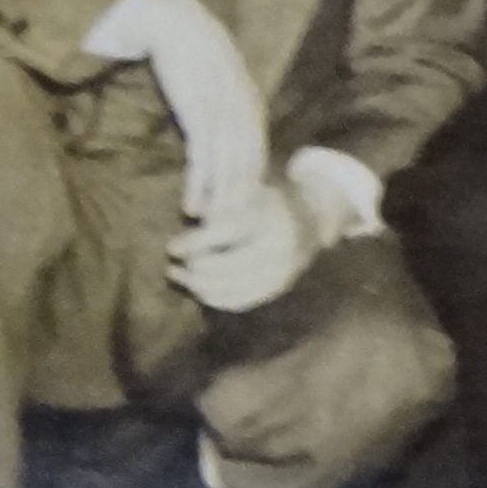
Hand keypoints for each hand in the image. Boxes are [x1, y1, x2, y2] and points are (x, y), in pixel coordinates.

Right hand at [83, 0, 270, 224]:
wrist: (169, 21)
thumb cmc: (186, 54)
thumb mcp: (212, 84)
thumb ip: (219, 111)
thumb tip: (215, 144)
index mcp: (247, 103)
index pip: (256, 154)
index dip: (250, 186)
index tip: (243, 215)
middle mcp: (243, 108)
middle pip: (248, 165)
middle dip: (240, 201)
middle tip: (230, 234)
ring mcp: (223, 110)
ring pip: (229, 166)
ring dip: (221, 201)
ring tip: (211, 229)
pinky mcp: (199, 108)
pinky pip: (204, 155)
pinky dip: (201, 183)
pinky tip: (193, 205)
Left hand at [166, 178, 320, 314]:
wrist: (314, 216)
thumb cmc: (270, 198)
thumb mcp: (250, 187)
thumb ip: (222, 201)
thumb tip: (187, 216)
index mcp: (272, 214)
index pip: (226, 232)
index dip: (195, 242)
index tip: (172, 247)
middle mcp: (281, 244)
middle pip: (225, 266)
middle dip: (194, 269)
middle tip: (174, 265)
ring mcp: (284, 268)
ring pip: (231, 288)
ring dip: (199, 287)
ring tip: (179, 277)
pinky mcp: (280, 286)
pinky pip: (241, 300)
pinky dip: (215, 298)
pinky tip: (198, 289)